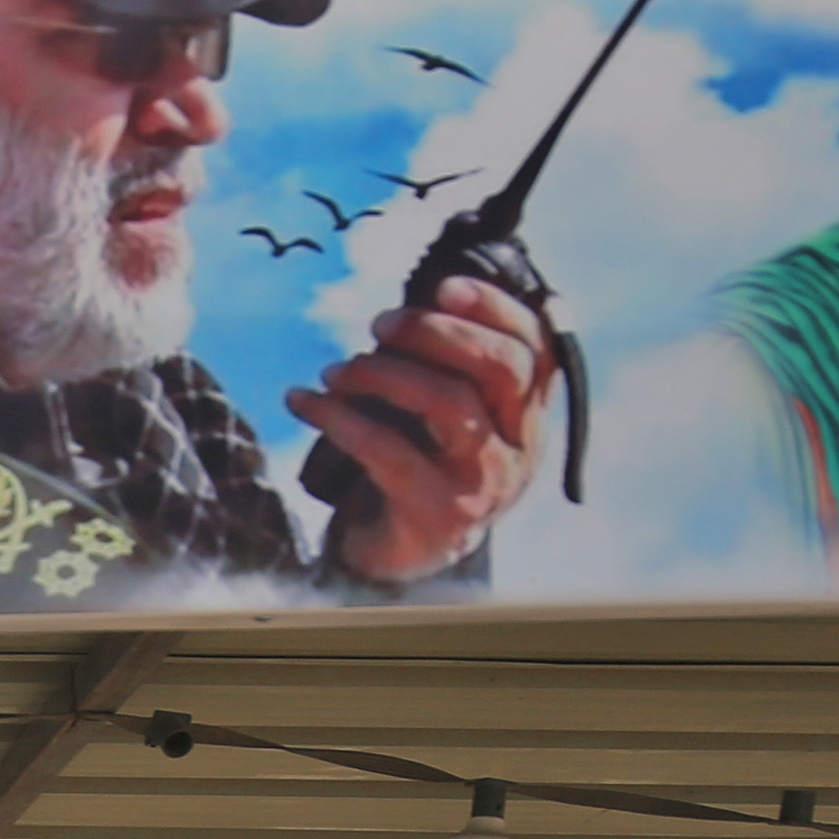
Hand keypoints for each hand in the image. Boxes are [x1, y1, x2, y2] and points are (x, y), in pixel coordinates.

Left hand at [289, 276, 552, 583]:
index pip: (534, 348)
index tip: (442, 285)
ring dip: (384, 373)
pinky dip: (337, 418)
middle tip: (380, 324)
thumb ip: (447, 364)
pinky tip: (303, 400)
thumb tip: (412, 301)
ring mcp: (484, 484)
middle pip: (501, 367)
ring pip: (450, 403)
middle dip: (436, 331)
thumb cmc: (424, 464)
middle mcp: (518, 448)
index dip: (494, 308)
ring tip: (338, 370)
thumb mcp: (446, 413)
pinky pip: (387, 451)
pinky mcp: (437, 513)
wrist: (409, 553)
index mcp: (526, 416)